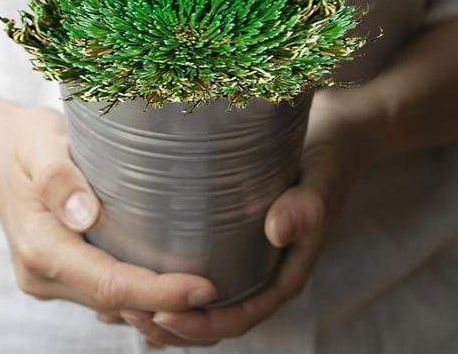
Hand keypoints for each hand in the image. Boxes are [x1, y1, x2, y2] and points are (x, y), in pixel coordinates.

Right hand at [0, 101, 218, 313]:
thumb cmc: (23, 143)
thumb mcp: (40, 145)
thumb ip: (59, 178)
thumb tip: (84, 216)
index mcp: (40, 247)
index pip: (107, 283)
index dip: (157, 291)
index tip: (204, 287)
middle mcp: (43, 274)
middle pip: (114, 303)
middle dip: (168, 306)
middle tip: (223, 295)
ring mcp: (50, 279)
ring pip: (111, 306)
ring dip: (157, 307)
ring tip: (209, 294)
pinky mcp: (61, 274)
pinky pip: (105, 295)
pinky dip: (139, 296)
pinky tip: (173, 282)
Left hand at [99, 89, 382, 346]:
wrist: (336, 133)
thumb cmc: (329, 159)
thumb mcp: (320, 179)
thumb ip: (305, 206)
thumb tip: (277, 232)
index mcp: (285, 272)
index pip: (240, 316)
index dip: (201, 325)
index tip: (162, 316)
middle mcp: (262, 270)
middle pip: (213, 316)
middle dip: (172, 323)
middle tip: (127, 311)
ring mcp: (245, 253)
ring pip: (201, 297)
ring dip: (164, 306)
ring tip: (120, 299)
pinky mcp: (231, 230)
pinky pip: (198, 264)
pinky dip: (167, 276)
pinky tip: (132, 265)